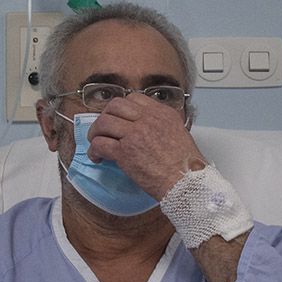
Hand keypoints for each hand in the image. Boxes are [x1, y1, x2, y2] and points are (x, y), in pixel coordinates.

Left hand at [85, 93, 205, 199]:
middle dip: (105, 116)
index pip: (134, 98)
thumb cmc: (186, 166)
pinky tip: (97, 157)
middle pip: (115, 106)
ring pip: (104, 122)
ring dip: (96, 133)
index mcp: (162, 114)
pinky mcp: (125, 152)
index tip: (118, 118)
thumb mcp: (179, 134)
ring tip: (96, 142)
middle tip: (103, 129)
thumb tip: (147, 129)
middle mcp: (148, 119)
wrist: (186, 183)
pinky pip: (100, 144)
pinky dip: (94, 150)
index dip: (122, 108)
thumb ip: (161, 126)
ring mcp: (135, 134)